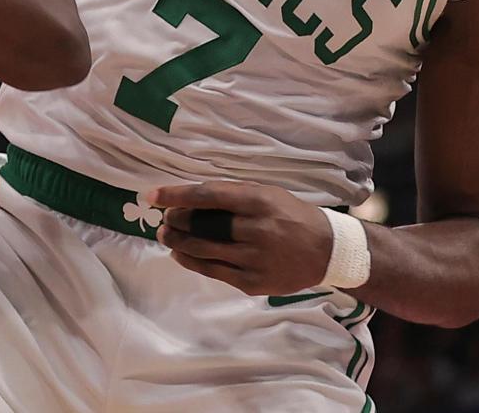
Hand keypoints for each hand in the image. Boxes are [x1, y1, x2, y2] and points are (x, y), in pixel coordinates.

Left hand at [144, 180, 335, 295]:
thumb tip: (189, 198)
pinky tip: (181, 254)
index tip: (151, 196)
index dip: (176, 196)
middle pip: (201, 226)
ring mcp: (254, 259)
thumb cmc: (291, 215)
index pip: (208, 195)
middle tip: (164, 218)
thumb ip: (232, 195)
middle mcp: (256, 230)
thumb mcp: (267, 194)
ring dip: (177, 242)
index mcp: (259, 201)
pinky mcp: (252, 283)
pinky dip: (191, 261)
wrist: (327, 251)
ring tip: (167, 235)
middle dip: (175, 221)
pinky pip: (213, 271)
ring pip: (202, 250)